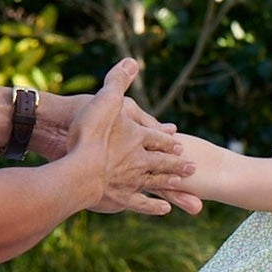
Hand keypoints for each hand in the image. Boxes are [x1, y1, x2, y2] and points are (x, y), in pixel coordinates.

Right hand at [67, 58, 196, 214]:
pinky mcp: (122, 198)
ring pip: (157, 181)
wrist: (79, 170)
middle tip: (192, 166)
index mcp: (138, 137)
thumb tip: (132, 60)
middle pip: (163, 161)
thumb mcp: (105, 99)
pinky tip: (164, 210)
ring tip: (181, 182)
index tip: (178, 142)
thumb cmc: (90, 134)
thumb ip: (119, 81)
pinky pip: (142, 203)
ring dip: (170, 181)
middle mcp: (141, 160)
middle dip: (177, 162)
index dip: (167, 139)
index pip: (157, 137)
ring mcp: (133, 181)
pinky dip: (154, 207)